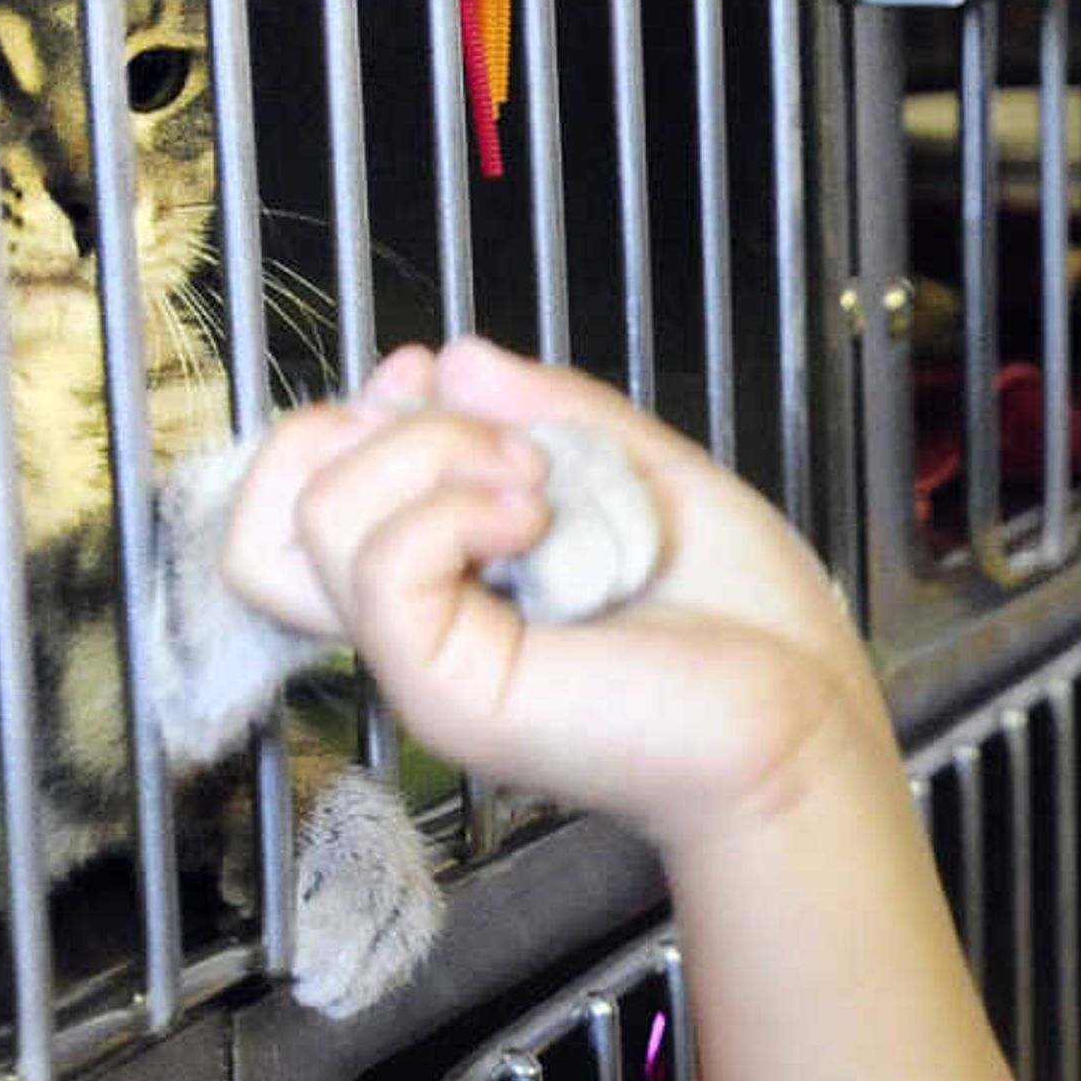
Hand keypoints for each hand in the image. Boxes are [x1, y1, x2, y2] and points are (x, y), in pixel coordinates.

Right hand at [220, 341, 892, 856]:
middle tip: (508, 447)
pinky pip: (377, 564)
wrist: (804, 721)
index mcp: (447, 574)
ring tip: (537, 487)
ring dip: (430, 455)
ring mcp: (422, 659)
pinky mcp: (443, 689)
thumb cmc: (748, 627)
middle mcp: (418, 618)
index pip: (306, 487)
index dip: (357, 412)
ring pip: (316, 514)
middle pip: (276, 500)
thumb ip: (546, 412)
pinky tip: (537, 519)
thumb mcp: (642, 470)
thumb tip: (447, 359)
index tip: (445, 383)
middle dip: (383, 424)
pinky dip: (450, 507)